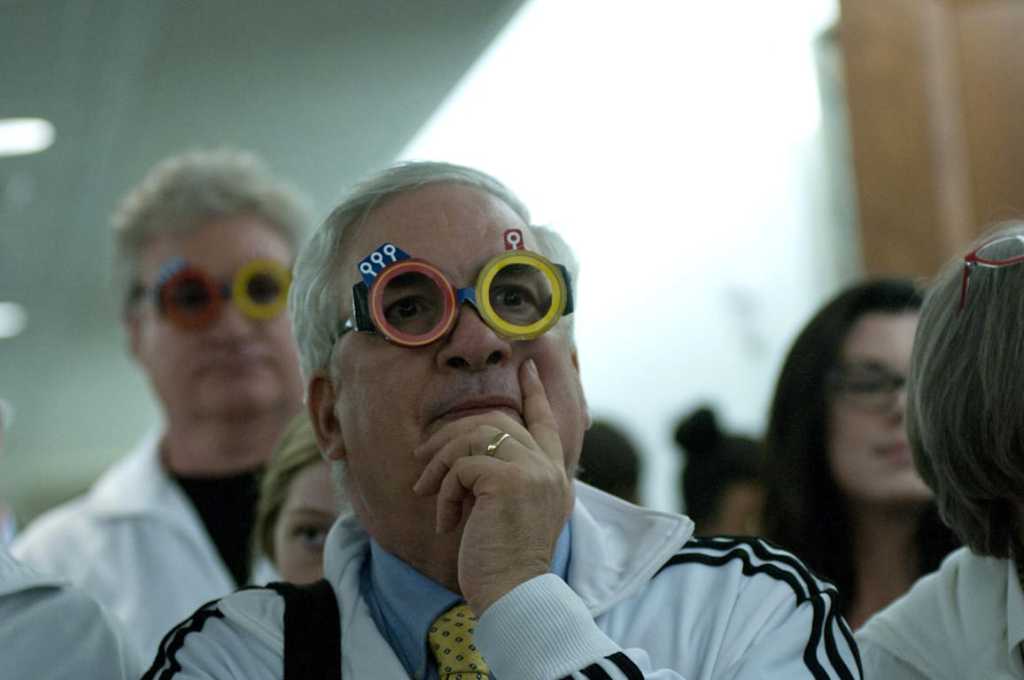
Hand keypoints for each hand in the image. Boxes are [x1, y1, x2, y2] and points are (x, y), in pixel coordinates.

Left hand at [411, 359, 572, 613]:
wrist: (513, 596)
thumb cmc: (503, 564)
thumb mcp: (511, 513)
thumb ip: (505, 479)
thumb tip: (467, 456)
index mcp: (554, 476)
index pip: (546, 422)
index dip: (535, 394)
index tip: (529, 369)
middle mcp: (548, 468)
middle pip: (496, 422)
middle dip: (451, 434)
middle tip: (422, 456)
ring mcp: (532, 470)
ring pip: (474, 436)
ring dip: (440, 464)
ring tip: (425, 491)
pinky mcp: (509, 480)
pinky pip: (462, 467)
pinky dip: (444, 492)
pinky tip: (444, 520)